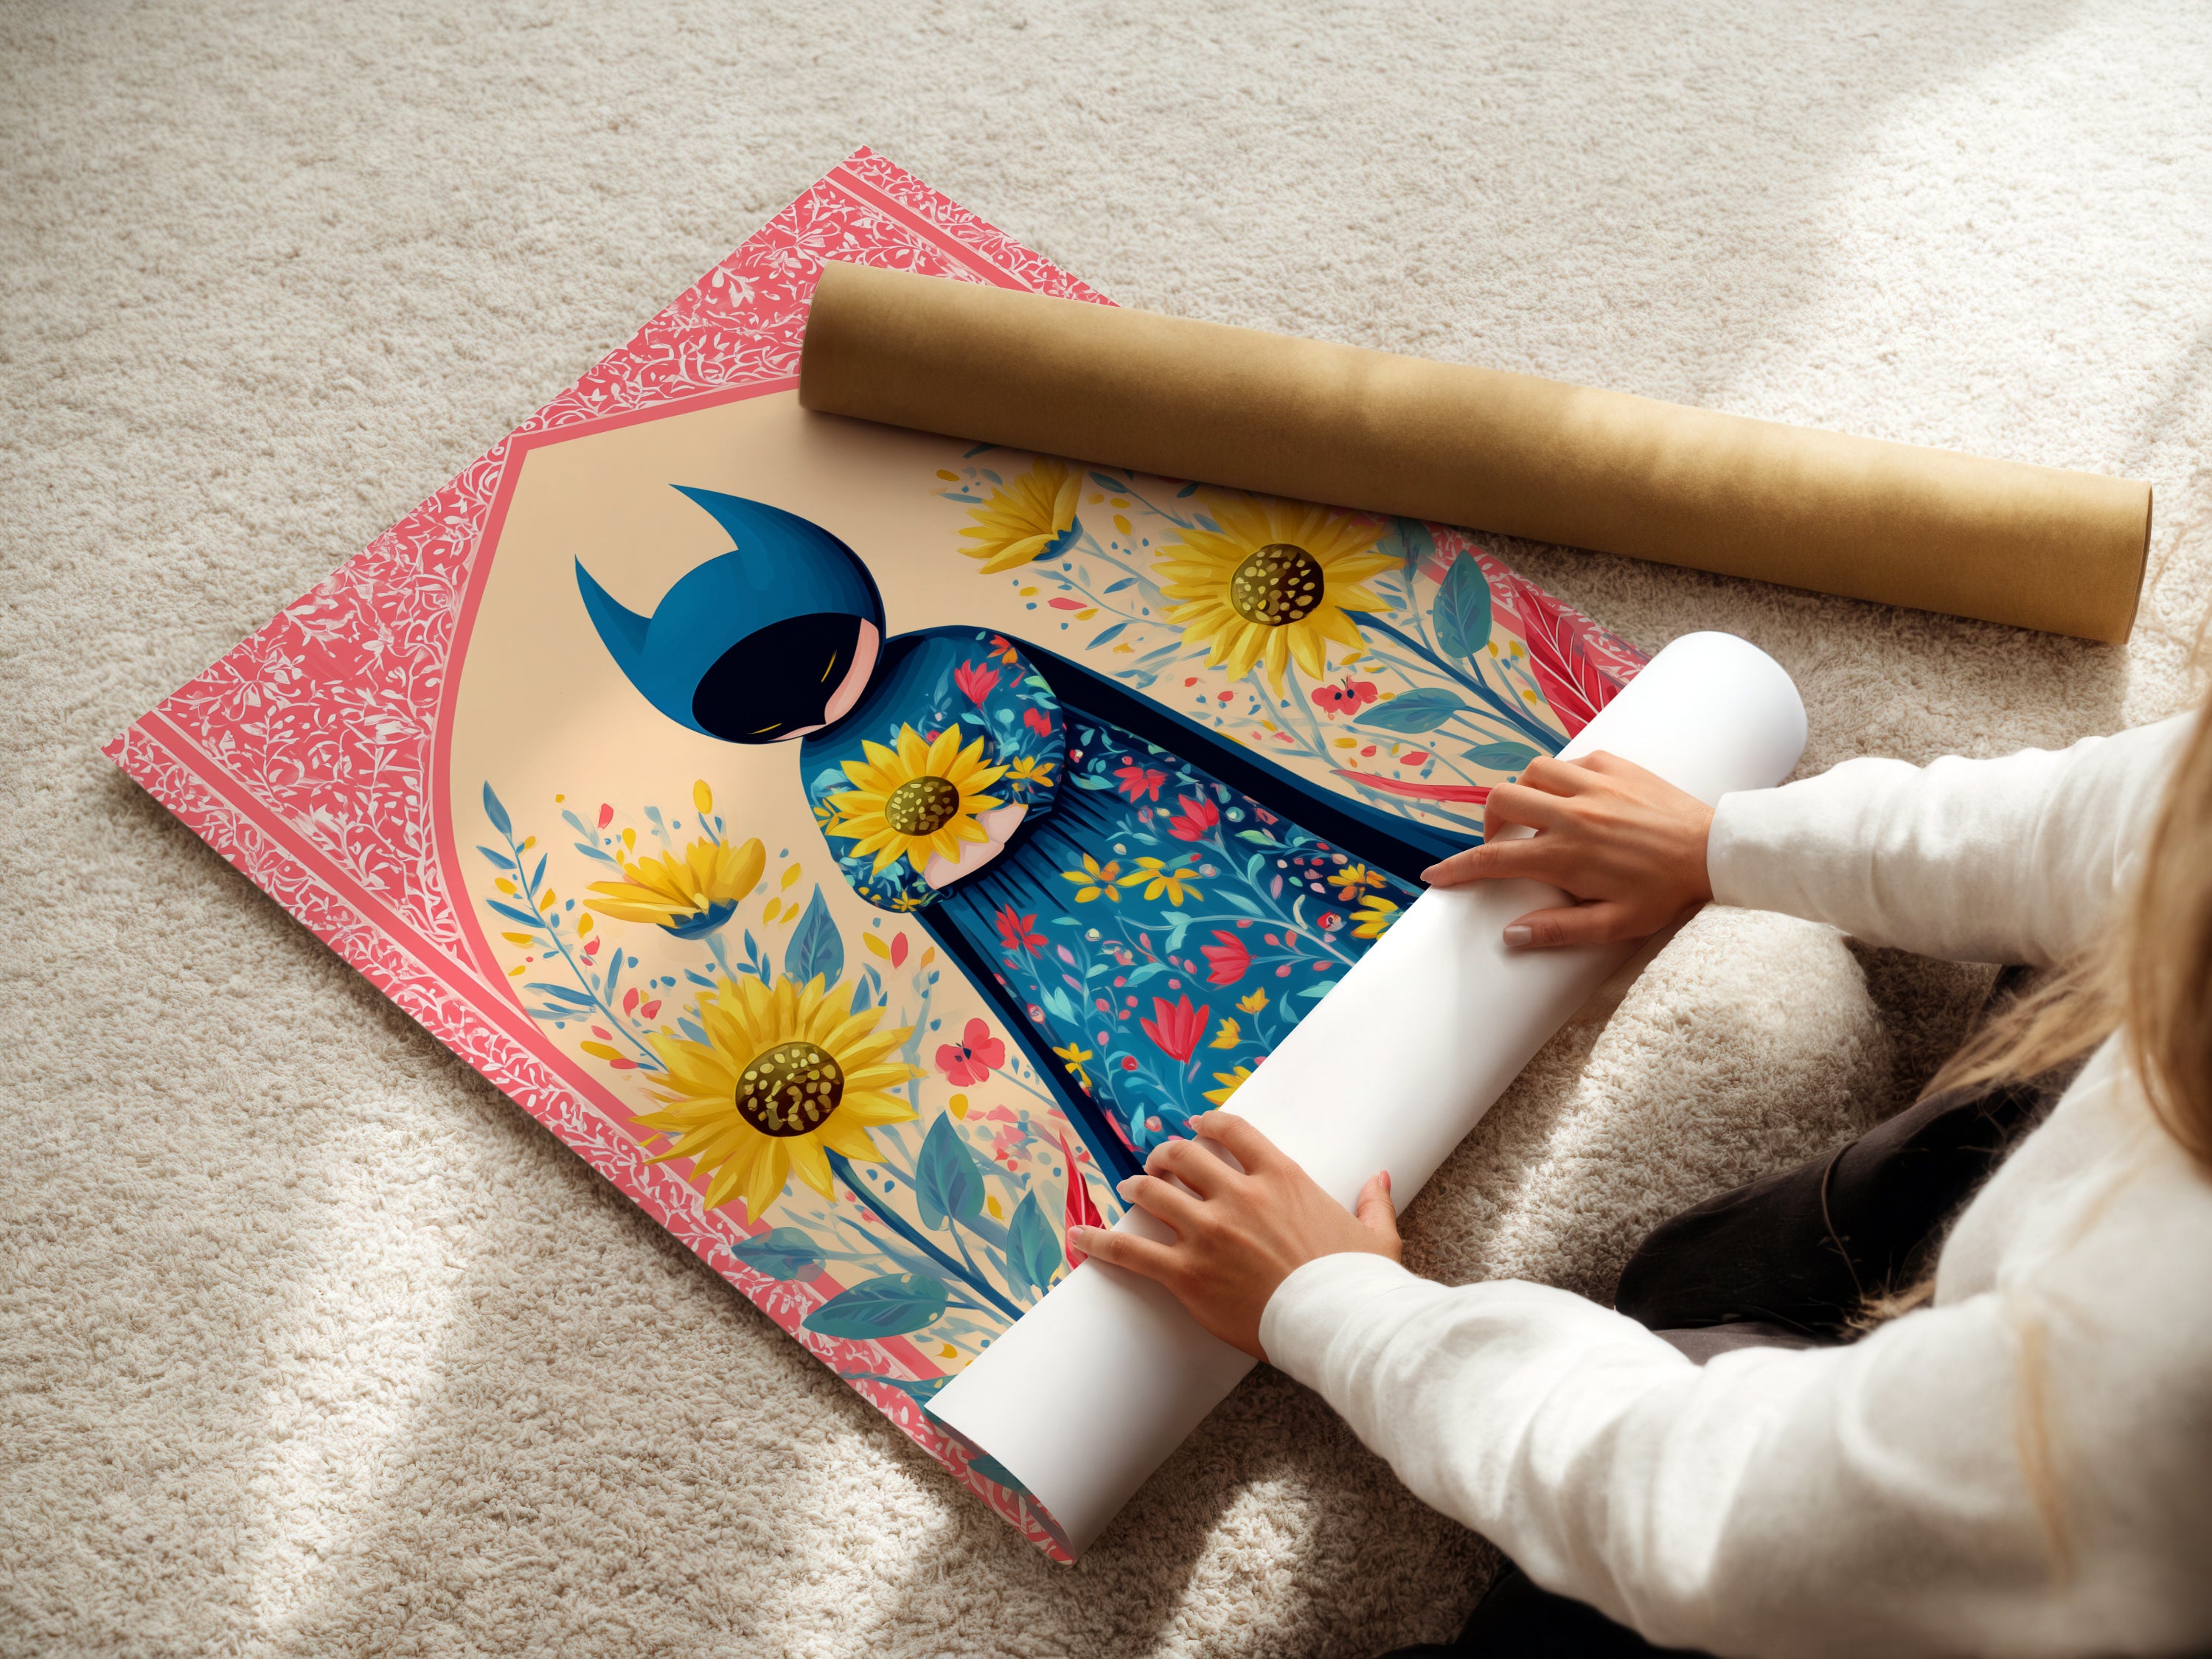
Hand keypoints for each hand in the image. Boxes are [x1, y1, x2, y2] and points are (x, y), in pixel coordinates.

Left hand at [1066, 1111, 1399, 1361]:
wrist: (1339, 1325)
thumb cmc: (1359, 1283)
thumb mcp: (1375, 1236)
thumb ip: (1373, 1202)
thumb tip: (1380, 1178)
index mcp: (1281, 1178)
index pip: (1232, 1132)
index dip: (1208, 1124)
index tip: (1196, 1126)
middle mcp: (1239, 1195)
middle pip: (1184, 1156)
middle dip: (1166, 1154)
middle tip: (1158, 1161)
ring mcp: (1209, 1232)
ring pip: (1154, 1193)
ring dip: (1138, 1186)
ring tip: (1129, 1188)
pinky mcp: (1187, 1273)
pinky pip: (1131, 1251)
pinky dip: (1100, 1242)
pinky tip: (1078, 1237)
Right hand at [1419, 751, 1713, 948]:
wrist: (1715, 851)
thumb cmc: (1666, 893)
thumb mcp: (1615, 924)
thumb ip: (1560, 930)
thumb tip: (1511, 935)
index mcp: (1566, 855)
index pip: (1493, 859)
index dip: (1457, 868)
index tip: (1435, 876)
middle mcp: (1572, 813)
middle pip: (1501, 800)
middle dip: (1488, 822)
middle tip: (1503, 844)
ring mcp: (1593, 784)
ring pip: (1531, 772)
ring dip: (1523, 793)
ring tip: (1536, 816)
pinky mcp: (1615, 765)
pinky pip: (1570, 761)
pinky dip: (1561, 777)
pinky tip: (1575, 798)